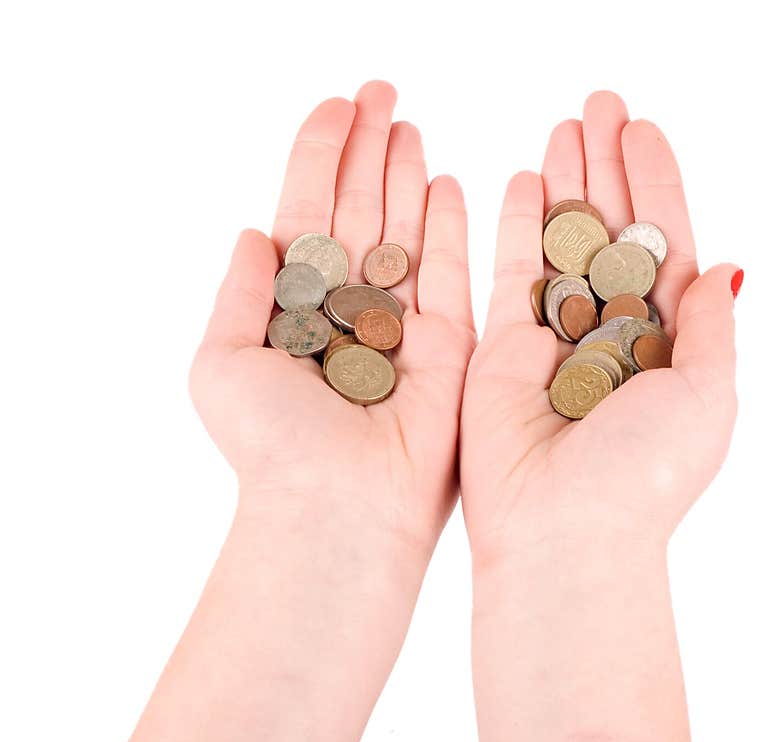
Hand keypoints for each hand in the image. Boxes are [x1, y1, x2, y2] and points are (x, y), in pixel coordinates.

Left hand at [128, 81, 473, 741]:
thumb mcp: (223, 363)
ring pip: (404, 233)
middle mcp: (348, 312)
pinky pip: (452, 275)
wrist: (338, 507)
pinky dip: (450, 228)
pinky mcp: (449, 349)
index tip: (336, 108)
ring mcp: (401, 327)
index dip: (319, 158)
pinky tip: (445, 182)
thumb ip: (239, 293)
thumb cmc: (272, 445)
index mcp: (294, 310)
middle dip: (367, 152)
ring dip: (405, 176)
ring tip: (408, 125)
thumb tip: (254, 232)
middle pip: (358, 213)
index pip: (307, 215)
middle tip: (382, 94)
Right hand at [461, 91, 738, 741]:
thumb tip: (726, 264)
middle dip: (605, 167)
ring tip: (563, 127)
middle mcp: (609, 334)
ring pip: (558, 244)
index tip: (641, 129)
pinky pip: (507, 277)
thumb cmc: (642, 475)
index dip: (653, 183)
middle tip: (598, 105)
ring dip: (561, 184)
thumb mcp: (709, 396)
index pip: (660, 244)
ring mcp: (553, 340)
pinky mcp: (501, 352)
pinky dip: (511, 229)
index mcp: (665, 341)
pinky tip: (517, 182)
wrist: (563, 534)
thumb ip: (712, 325)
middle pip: (608, 232)